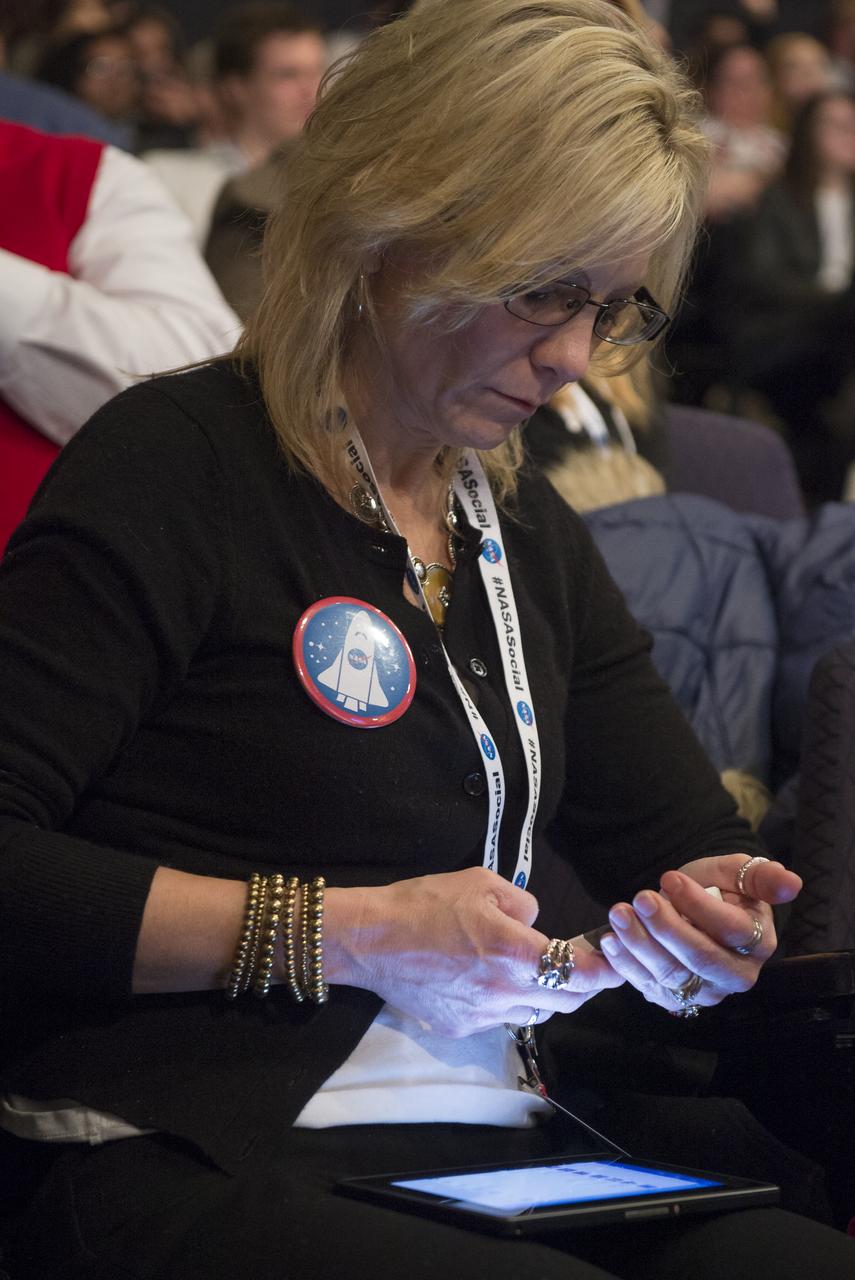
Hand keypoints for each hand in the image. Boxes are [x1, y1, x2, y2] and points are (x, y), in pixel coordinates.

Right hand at [325, 866, 623, 1036]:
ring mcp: (481, 1015)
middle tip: (585, 966)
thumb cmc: (423, 903)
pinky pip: (498, 1018)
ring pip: (533, 1013)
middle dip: (583, 986)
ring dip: (546, 995)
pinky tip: (487, 980)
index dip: (606, 972)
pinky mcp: (460, 1027)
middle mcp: (503, 992)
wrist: (369, 939)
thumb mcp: (479, 882)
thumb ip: (520, 903)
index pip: (579, 973)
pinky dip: (506, 1002)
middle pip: (565, 1001)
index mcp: (512, 952)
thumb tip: (533, 922)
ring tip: (536, 971)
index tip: (616, 963)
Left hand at [597, 854, 801, 1013]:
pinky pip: (649, 987)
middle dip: (667, 928)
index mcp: (758, 942)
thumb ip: (760, 877)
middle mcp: (737, 975)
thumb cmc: (717, 888)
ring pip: (672, 975)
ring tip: (619, 913)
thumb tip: (793, 884)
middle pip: (701, 959)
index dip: (698, 904)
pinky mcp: (675, 1001)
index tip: (669, 877)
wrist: (690, 908)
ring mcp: (705, 993)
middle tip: (640, 898)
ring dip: (640, 944)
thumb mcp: (734, 873)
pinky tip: (611, 940)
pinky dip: (626, 965)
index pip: (731, 929)